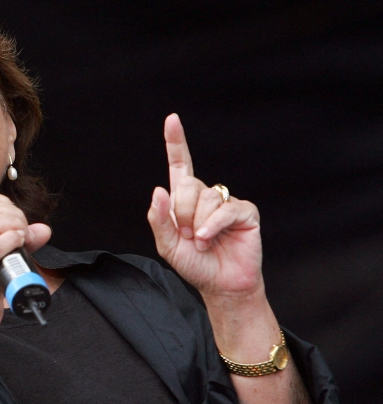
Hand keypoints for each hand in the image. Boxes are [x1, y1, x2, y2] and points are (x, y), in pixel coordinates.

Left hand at [146, 114, 263, 299]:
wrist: (220, 285)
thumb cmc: (195, 264)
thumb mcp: (167, 245)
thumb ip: (159, 219)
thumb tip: (158, 190)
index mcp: (185, 200)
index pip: (180, 165)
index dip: (176, 141)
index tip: (172, 119)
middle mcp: (206, 196)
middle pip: (188, 185)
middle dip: (182, 214)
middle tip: (188, 236)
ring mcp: (226, 202)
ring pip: (206, 198)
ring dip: (198, 224)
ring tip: (202, 241)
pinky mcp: (245, 212)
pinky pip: (225, 209)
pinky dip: (213, 226)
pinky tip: (210, 239)